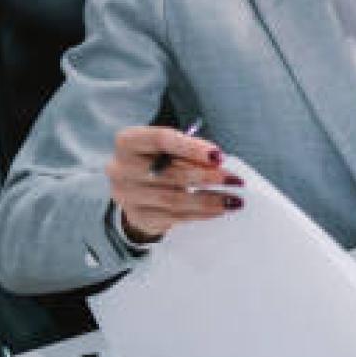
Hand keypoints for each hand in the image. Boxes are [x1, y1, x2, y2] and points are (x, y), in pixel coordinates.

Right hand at [105, 125, 243, 243]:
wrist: (136, 190)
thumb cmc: (159, 160)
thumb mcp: (168, 148)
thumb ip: (188, 150)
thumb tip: (220, 162)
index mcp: (128, 141)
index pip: (161, 139)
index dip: (191, 148)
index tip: (219, 156)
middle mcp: (121, 168)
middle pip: (170, 172)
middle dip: (207, 176)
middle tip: (235, 179)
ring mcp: (126, 195)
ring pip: (174, 199)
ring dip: (209, 199)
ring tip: (233, 199)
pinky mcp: (137, 217)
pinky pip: (174, 217)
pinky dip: (200, 214)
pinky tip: (218, 210)